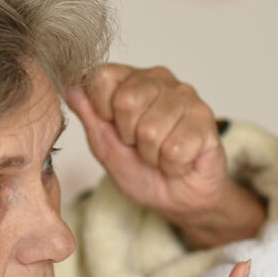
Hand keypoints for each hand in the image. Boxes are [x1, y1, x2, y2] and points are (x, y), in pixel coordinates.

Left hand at [67, 65, 265, 248]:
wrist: (177, 199)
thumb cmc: (143, 171)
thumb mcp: (105, 146)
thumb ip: (90, 116)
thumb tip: (71, 87)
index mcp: (131, 79)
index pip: (103, 77)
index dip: (103, 111)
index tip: (116, 130)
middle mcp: (161, 80)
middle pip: (126, 102)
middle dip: (129, 137)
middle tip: (142, 146)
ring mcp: (187, 98)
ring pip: (151, 130)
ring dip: (152, 155)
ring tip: (161, 155)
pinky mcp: (206, 121)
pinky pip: (175, 149)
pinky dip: (172, 165)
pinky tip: (180, 161)